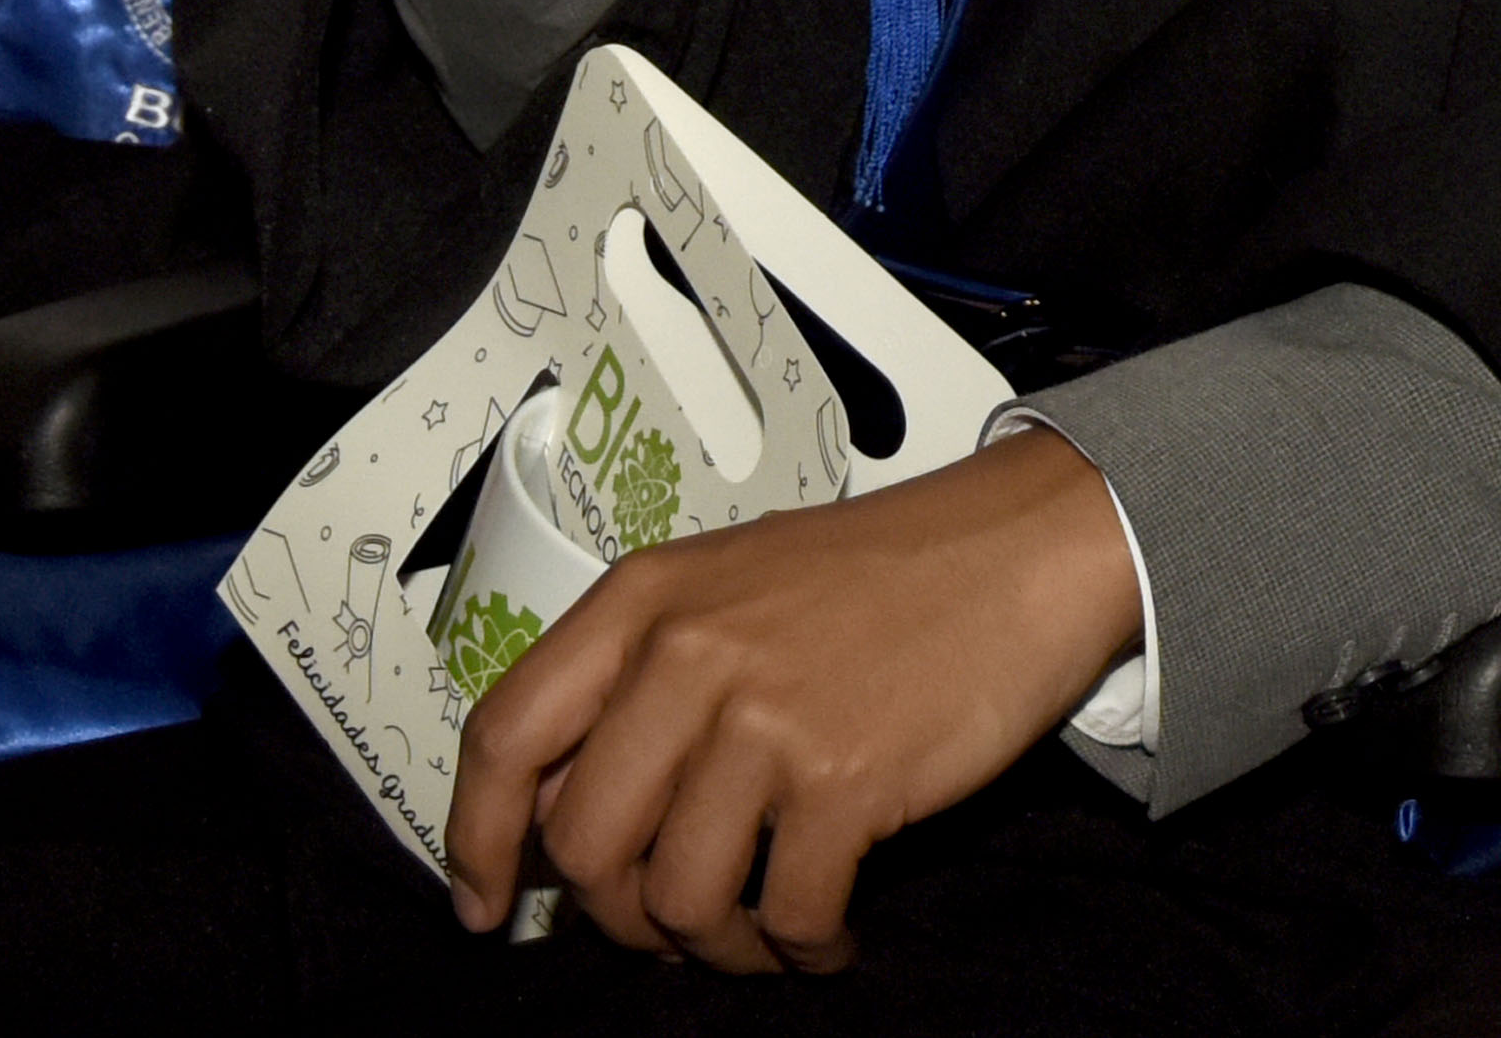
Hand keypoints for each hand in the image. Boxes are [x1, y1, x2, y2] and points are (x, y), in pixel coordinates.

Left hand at [442, 426, 1142, 969]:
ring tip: (761, 930)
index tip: (486, 903)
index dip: (477, 838)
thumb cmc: (884, 574)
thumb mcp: (730, 588)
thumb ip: (641, 678)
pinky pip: (786, 916)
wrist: (1023, 550)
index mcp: (643, 601)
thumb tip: (568, 810)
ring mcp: (764, 719)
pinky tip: (829, 936)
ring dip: (715, 946)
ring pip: (676, 899)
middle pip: (583, 844)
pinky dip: (804, 950)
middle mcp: (687, 654)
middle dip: (617, 916)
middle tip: (666, 926)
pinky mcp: (845, 780)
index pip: (505, 733)